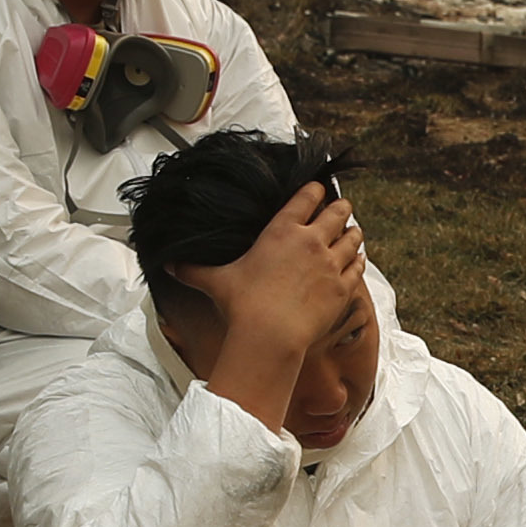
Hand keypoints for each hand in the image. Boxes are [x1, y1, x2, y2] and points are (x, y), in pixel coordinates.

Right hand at [166, 178, 366, 430]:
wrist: (270, 336)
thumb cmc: (242, 306)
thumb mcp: (216, 282)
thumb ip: (193, 271)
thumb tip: (166, 267)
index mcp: (282, 230)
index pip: (308, 196)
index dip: (316, 190)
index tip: (318, 190)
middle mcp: (311, 241)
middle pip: (338, 211)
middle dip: (340, 208)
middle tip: (339, 209)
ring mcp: (331, 263)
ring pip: (353, 236)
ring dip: (352, 233)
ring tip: (351, 233)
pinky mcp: (343, 287)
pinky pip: (359, 265)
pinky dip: (358, 261)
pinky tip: (356, 261)